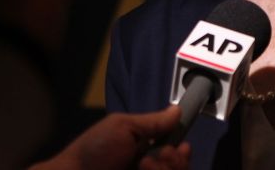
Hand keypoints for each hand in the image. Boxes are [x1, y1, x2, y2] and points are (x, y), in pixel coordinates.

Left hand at [30, 106, 189, 169]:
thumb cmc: (91, 152)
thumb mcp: (123, 127)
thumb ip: (152, 122)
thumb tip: (176, 111)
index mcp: (143, 148)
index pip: (174, 149)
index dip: (182, 149)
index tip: (182, 145)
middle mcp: (147, 166)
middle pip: (179, 165)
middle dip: (175, 159)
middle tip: (163, 154)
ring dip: (164, 167)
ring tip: (144, 165)